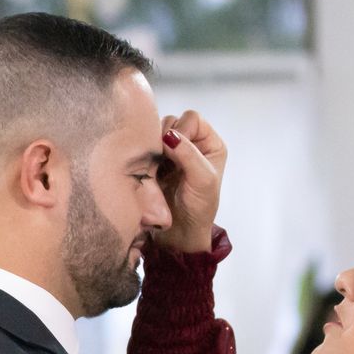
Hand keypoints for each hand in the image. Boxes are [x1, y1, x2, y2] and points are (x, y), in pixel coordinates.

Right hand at [155, 109, 224, 253]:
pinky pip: (144, 148)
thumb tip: (170, 135)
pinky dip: (144, 157)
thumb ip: (188, 155)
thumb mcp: (202, 180)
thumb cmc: (199, 209)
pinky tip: (149, 171)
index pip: (192, 119)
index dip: (182, 130)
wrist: (180, 234)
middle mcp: (191, 144)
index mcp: (209, 144)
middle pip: (171, 122)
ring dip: (153, 148)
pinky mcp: (155, 163)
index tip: (175, 151)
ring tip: (157, 169)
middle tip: (164, 161)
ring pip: (155, 133)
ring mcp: (171, 153)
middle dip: (164, 139)